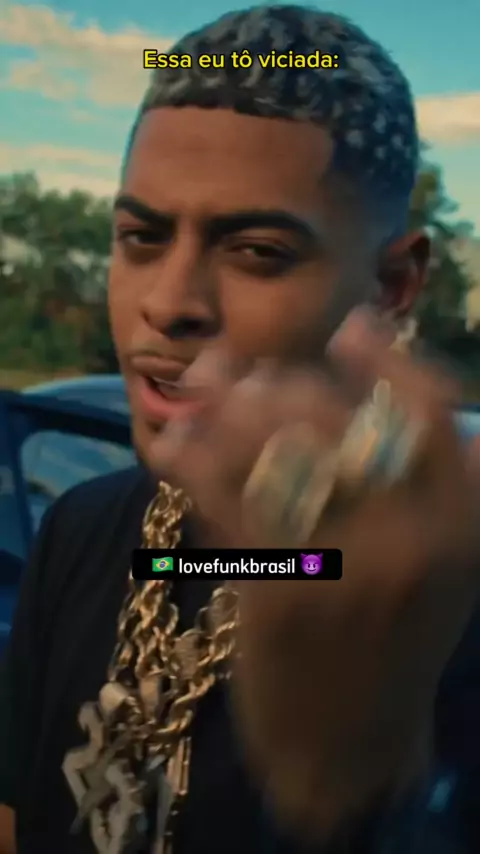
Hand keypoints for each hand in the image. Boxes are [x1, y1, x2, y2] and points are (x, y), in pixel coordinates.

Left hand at [154, 309, 479, 842]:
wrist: (348, 742)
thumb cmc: (395, 643)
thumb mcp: (447, 572)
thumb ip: (446, 494)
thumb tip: (420, 410)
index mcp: (459, 527)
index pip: (432, 414)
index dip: (388, 361)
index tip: (352, 327)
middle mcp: (408, 541)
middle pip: (337, 422)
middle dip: (282, 382)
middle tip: (247, 367)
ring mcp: (340, 569)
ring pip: (274, 451)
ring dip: (228, 404)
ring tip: (206, 379)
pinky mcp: (276, 595)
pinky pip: (228, 502)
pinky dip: (194, 460)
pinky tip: (175, 439)